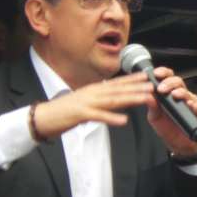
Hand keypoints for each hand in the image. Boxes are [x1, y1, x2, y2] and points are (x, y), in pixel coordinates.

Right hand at [34, 72, 154, 137]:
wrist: (43, 117)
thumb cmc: (65, 111)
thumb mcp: (86, 102)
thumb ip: (100, 100)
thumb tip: (114, 99)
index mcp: (93, 90)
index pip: (116, 83)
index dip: (132, 79)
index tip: (147, 76)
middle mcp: (92, 93)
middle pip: (118, 90)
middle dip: (137, 87)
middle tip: (153, 85)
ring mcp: (86, 103)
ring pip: (112, 100)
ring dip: (130, 99)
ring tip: (144, 98)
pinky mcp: (80, 114)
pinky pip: (99, 116)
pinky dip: (112, 118)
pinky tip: (124, 120)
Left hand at [145, 67, 196, 155]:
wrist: (177, 143)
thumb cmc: (167, 128)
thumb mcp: (155, 116)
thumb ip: (152, 105)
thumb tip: (146, 95)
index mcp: (168, 93)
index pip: (167, 77)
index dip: (163, 73)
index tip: (156, 74)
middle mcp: (180, 95)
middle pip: (178, 82)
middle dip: (170, 83)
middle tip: (162, 89)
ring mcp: (190, 103)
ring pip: (188, 92)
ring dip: (182, 93)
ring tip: (175, 95)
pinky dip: (196, 105)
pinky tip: (190, 105)